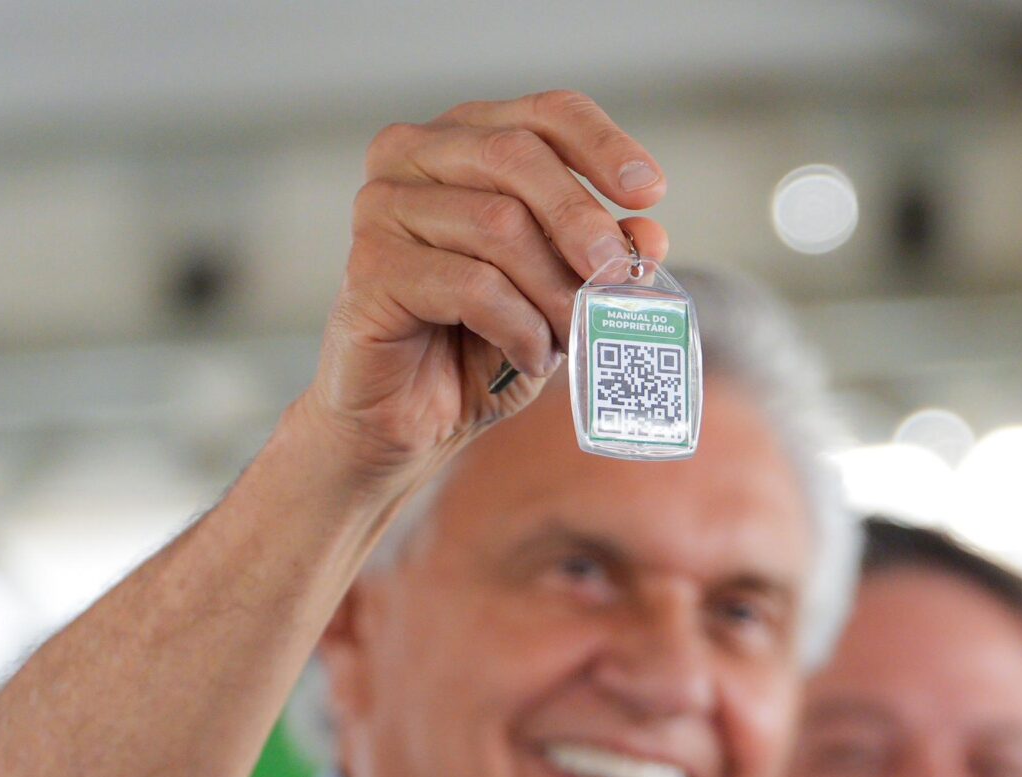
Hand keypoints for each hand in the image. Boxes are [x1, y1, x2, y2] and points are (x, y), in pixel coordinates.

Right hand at [304, 90, 671, 477]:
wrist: (415, 418)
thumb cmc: (485, 343)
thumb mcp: (561, 294)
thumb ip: (601, 257)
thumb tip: (649, 234)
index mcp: (466, 141)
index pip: (545, 114)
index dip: (604, 146)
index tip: (650, 193)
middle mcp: (414, 156)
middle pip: (517, 156)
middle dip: (581, 220)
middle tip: (616, 277)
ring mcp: (383, 206)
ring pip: (498, 224)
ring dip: (552, 291)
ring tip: (566, 337)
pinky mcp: (370, 267)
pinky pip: (471, 284)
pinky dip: (518, 327)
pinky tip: (528, 356)